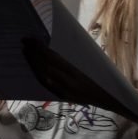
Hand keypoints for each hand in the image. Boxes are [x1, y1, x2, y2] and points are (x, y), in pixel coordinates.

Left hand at [21, 38, 137, 122]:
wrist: (113, 100)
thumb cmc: (105, 77)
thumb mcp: (93, 63)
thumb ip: (76, 55)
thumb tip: (56, 41)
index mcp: (78, 74)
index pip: (54, 59)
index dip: (40, 49)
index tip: (31, 39)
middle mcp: (71, 85)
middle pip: (46, 68)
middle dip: (33, 54)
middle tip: (24, 41)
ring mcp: (66, 93)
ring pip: (44, 77)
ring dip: (33, 64)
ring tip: (25, 52)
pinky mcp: (64, 97)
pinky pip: (47, 86)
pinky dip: (38, 75)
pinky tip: (33, 67)